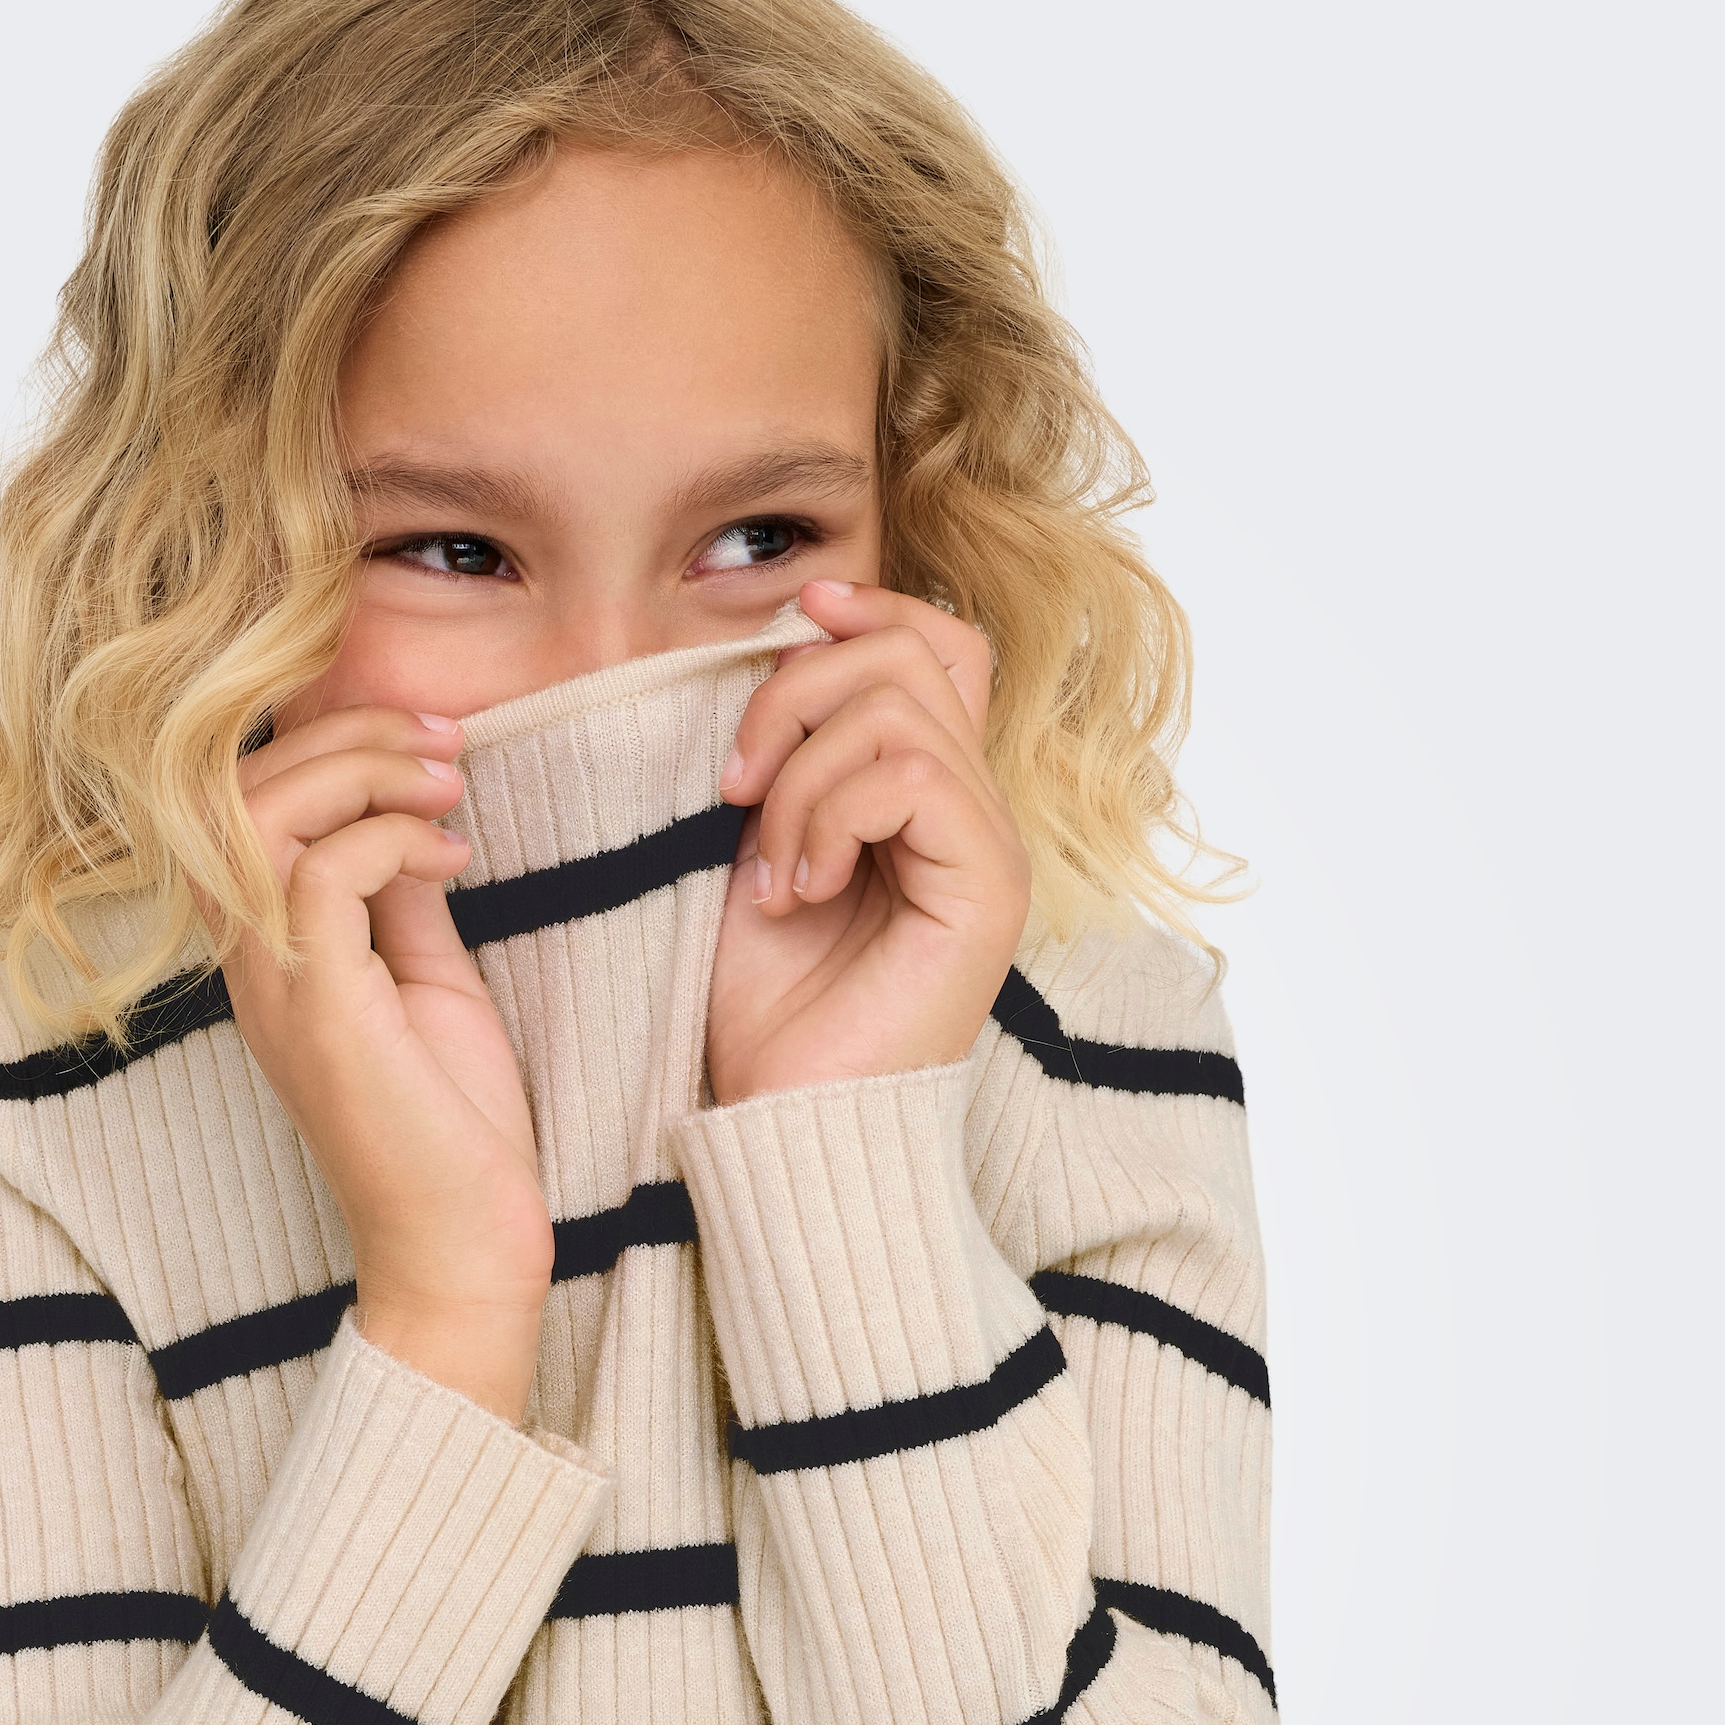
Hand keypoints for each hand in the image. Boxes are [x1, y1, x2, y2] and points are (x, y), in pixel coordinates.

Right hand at [224, 708, 551, 1421]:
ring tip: (446, 784)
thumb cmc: (449, 1126)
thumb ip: (398, 898)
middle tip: (442, 743)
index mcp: (265, 951)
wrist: (461, 1244)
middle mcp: (249, 964)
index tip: (427, 746)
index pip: (235, 802)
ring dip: (362, 772)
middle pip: (230, 788)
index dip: (320, 742)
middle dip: (344, 733)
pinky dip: (391, 838)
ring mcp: (276, 988)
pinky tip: (451, 859)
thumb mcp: (425, 979)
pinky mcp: (322, 1012)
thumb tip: (406, 814)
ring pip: (258, 815)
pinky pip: (320, 873)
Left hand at [706, 581, 1030, 1103]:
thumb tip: (783, 640)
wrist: (783, 1119)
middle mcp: (974, 813)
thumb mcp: (760, 850)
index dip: (871, 605)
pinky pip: (910, 776)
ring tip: (771, 866)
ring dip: (801, 776)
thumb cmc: (769, 1011)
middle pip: (915, 650)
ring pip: (899, 708)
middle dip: (795, 695)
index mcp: (927, 798)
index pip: (940, 643)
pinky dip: (829, 817)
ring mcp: (989, 848)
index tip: (792, 613)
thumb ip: (788, 755)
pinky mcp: (988, 888)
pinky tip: (801, 890)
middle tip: (735, 790)